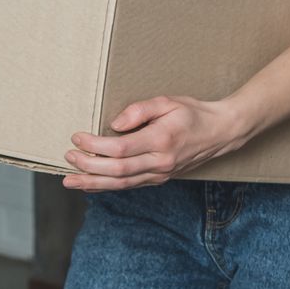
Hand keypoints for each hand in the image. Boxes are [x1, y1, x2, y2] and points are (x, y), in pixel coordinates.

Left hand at [63, 97, 247, 190]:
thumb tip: (115, 124)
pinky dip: (108, 187)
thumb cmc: (193, 113)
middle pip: (118, 170)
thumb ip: (139, 110)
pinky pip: (130, 185)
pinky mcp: (160, 178)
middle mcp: (161, 161)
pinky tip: (92, 185)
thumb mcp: (168, 101)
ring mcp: (161, 173)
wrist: (220, 133)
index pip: (121, 148)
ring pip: (122, 183)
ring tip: (70, 181)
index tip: (77, 137)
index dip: (95, 145)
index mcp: (161, 140)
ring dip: (93, 183)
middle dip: (89, 166)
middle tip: (68, 157)